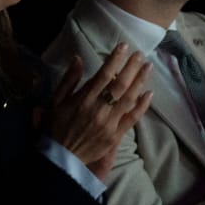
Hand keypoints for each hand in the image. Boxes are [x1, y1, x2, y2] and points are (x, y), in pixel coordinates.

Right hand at [48, 47, 153, 180]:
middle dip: (132, 67)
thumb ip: (69, 80)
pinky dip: (142, 106)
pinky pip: (132, 118)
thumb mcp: (56, 101)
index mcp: (84, 99)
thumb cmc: (57, 126)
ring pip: (129, 98)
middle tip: (140, 54)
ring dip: (140, 81)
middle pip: (120, 84)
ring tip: (148, 67)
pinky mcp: (116, 135)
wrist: (61, 157)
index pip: (104, 74)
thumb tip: (78, 58)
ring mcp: (109, 123)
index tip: (124, 46)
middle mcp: (99, 109)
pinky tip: (149, 93)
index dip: (115, 59)